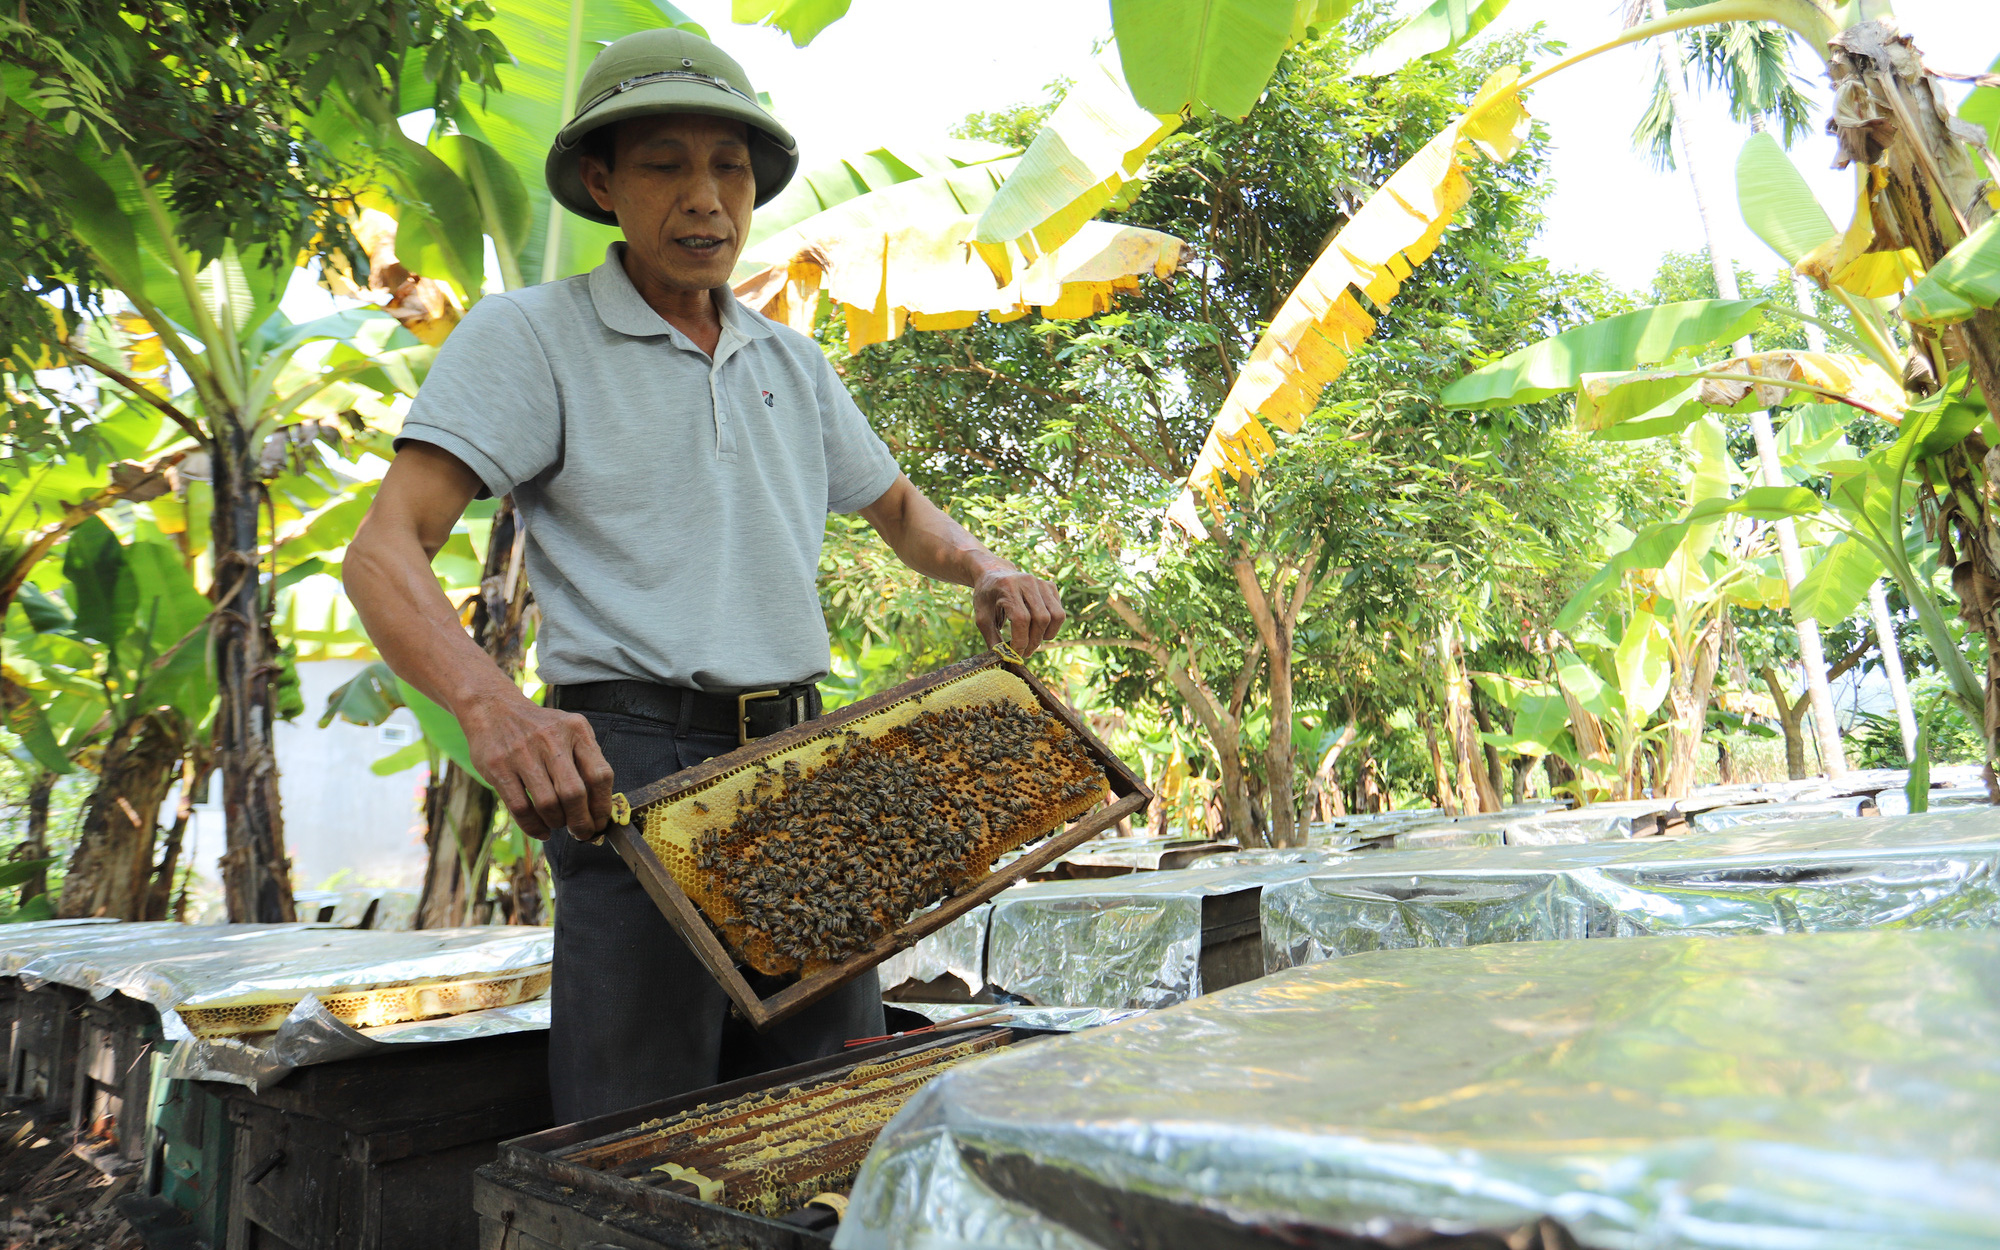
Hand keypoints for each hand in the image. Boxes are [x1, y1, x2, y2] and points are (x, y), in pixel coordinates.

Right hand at [458, 692, 615, 840]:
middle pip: (574, 793)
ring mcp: (522, 753)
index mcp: (576, 730)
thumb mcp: (569, 729)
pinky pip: (520, 808)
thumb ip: (587, 759)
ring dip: (557, 822)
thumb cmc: (539, 728)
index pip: (600, 775)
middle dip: (581, 822)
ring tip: (558, 824)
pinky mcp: (499, 767)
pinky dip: (533, 827)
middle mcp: (551, 739)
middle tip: (582, 833)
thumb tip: (601, 806)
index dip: (602, 805)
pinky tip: (541, 830)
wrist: (493, 708)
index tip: (601, 822)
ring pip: (547, 804)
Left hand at [973, 565, 1064, 656]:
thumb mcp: (982, 617)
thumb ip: (992, 639)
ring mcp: (1041, 582)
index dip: (1021, 640)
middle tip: (1025, 652)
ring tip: (1034, 642)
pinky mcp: (1050, 586)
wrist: (994, 572)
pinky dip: (1052, 626)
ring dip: (1047, 635)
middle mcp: (1027, 582)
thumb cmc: (986, 596)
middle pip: (1041, 619)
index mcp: (1007, 587)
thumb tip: (1005, 659)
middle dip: (1034, 641)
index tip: (1016, 654)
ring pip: (1056, 616)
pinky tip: (1038, 629)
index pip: (1021, 619)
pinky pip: (1059, 611)